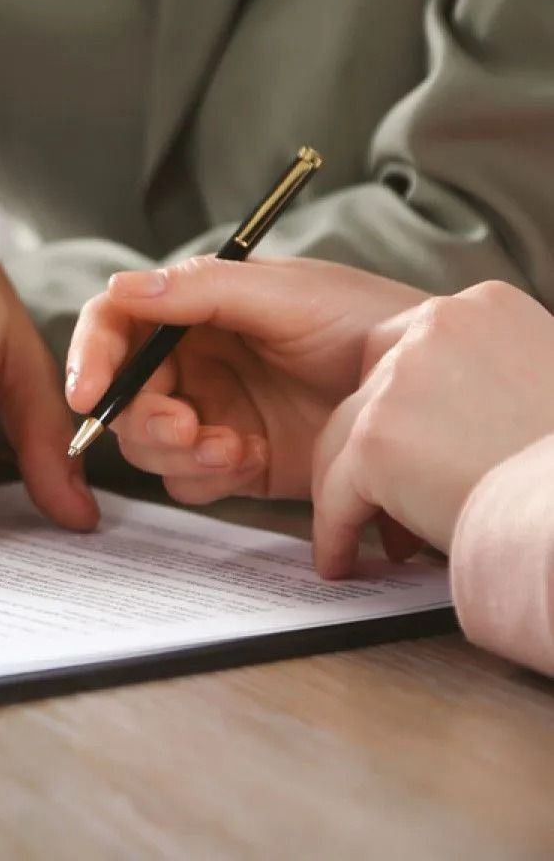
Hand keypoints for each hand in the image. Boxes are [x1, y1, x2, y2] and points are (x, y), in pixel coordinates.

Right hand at [65, 256, 427, 503]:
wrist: (425, 388)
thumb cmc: (364, 320)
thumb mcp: (282, 294)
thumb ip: (198, 291)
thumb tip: (120, 288)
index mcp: (192, 309)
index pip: (114, 326)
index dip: (90, 357)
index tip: (88, 393)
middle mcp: (192, 360)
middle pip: (122, 397)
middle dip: (143, 419)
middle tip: (184, 428)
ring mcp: (211, 411)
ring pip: (148, 445)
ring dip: (178, 453)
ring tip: (230, 448)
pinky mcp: (234, 459)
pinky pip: (189, 479)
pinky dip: (209, 477)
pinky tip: (252, 460)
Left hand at [312, 281, 553, 576]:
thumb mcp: (544, 382)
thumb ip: (496, 375)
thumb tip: (454, 413)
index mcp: (484, 306)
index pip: (413, 349)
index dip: (407, 405)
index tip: (416, 447)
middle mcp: (436, 327)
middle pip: (369, 391)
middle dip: (375, 448)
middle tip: (389, 497)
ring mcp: (399, 383)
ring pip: (343, 440)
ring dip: (349, 490)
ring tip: (365, 534)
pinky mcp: (376, 442)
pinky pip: (335, 494)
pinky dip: (335, 530)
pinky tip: (341, 561)